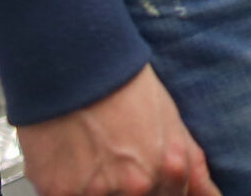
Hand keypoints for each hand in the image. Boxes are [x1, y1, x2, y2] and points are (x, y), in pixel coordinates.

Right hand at [16, 65, 218, 195]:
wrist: (77, 66)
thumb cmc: (127, 90)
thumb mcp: (172, 123)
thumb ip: (193, 168)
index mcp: (168, 171)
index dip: (155, 191)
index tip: (138, 180)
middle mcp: (135, 187)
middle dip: (125, 191)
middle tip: (113, 162)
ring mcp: (95, 193)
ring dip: (94, 189)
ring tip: (92, 160)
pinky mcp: (58, 192)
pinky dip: (67, 187)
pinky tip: (70, 163)